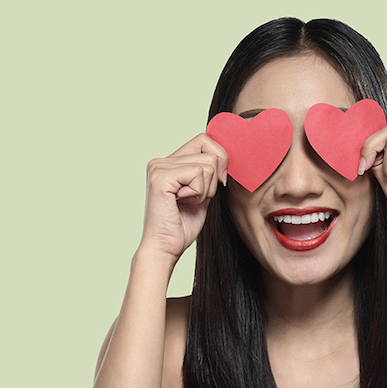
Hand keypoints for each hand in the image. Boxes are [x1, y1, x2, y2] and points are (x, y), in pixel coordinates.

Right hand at [139, 133, 227, 262]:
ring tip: (187, 202)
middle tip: (196, 198)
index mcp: (169, 162)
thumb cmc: (183, 225)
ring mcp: (159, 167)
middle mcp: (160, 161)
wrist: (166, 247)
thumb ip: (211, 172)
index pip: (205, 140)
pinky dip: (199, 193)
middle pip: (210, 151)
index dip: (220, 159)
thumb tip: (227, 156)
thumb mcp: (203, 192)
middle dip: (213, 180)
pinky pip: (199, 174)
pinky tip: (182, 203)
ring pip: (208, 164)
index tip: (217, 182)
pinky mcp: (161, 177)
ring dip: (205, 189)